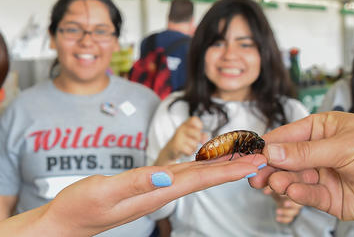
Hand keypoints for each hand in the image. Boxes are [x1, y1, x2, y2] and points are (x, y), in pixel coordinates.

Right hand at [4, 154, 265, 236]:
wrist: (67, 222)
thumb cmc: (82, 206)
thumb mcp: (105, 191)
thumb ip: (136, 182)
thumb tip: (166, 175)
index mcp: (159, 192)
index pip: (202, 178)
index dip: (230, 169)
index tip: (254, 162)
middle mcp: (163, 191)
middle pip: (206, 176)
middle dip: (234, 167)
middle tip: (261, 157)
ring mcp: (156, 189)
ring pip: (196, 175)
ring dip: (221, 166)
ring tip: (242, 158)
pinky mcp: (148, 186)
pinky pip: (181, 174)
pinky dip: (200, 167)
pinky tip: (206, 164)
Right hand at [163, 116, 207, 160]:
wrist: (170, 150)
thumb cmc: (183, 141)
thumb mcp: (191, 135)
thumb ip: (201, 135)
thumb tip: (206, 138)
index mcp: (185, 124)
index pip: (194, 119)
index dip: (199, 125)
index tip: (198, 130)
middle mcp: (181, 129)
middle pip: (197, 133)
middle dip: (198, 139)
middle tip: (194, 141)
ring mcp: (178, 137)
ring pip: (194, 144)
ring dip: (193, 147)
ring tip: (188, 147)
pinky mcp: (177, 146)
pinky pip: (189, 151)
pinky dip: (189, 153)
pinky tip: (186, 151)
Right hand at [250, 111, 353, 221]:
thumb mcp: (343, 146)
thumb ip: (305, 153)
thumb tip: (272, 151)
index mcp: (322, 128)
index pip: (288, 135)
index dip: (269, 145)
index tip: (252, 155)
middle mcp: (321, 151)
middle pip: (286, 159)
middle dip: (271, 167)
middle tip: (256, 175)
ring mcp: (325, 174)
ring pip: (294, 179)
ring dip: (283, 182)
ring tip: (276, 184)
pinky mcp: (330, 197)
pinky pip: (309, 195)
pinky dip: (299, 194)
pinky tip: (293, 192)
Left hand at [263, 187, 301, 223]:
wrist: (280, 193)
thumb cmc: (280, 187)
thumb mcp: (275, 186)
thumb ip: (271, 187)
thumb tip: (265, 191)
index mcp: (294, 190)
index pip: (296, 192)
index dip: (292, 193)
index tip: (285, 193)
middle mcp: (296, 199)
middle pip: (298, 203)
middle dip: (292, 204)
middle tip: (285, 204)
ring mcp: (293, 207)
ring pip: (294, 212)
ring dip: (286, 212)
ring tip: (277, 211)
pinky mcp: (289, 214)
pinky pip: (289, 218)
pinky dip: (284, 219)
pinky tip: (277, 218)